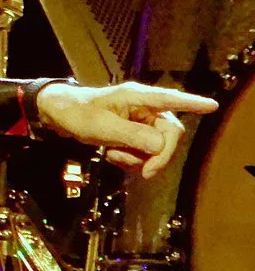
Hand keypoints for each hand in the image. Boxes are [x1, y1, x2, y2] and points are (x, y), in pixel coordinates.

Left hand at [36, 82, 217, 178]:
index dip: (194, 104)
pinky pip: (143, 151)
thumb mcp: (102, 127)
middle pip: (170, 134)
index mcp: (138, 98)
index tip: (213, 106)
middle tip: (145, 172)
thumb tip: (161, 145)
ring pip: (156, 146)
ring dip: (139, 158)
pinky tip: (112, 156)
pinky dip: (130, 159)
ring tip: (114, 156)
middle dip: (159, 155)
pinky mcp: (132, 134)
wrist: (58, 116)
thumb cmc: (77, 114)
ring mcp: (139, 122)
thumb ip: (133, 136)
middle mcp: (144, 108)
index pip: (171, 99)